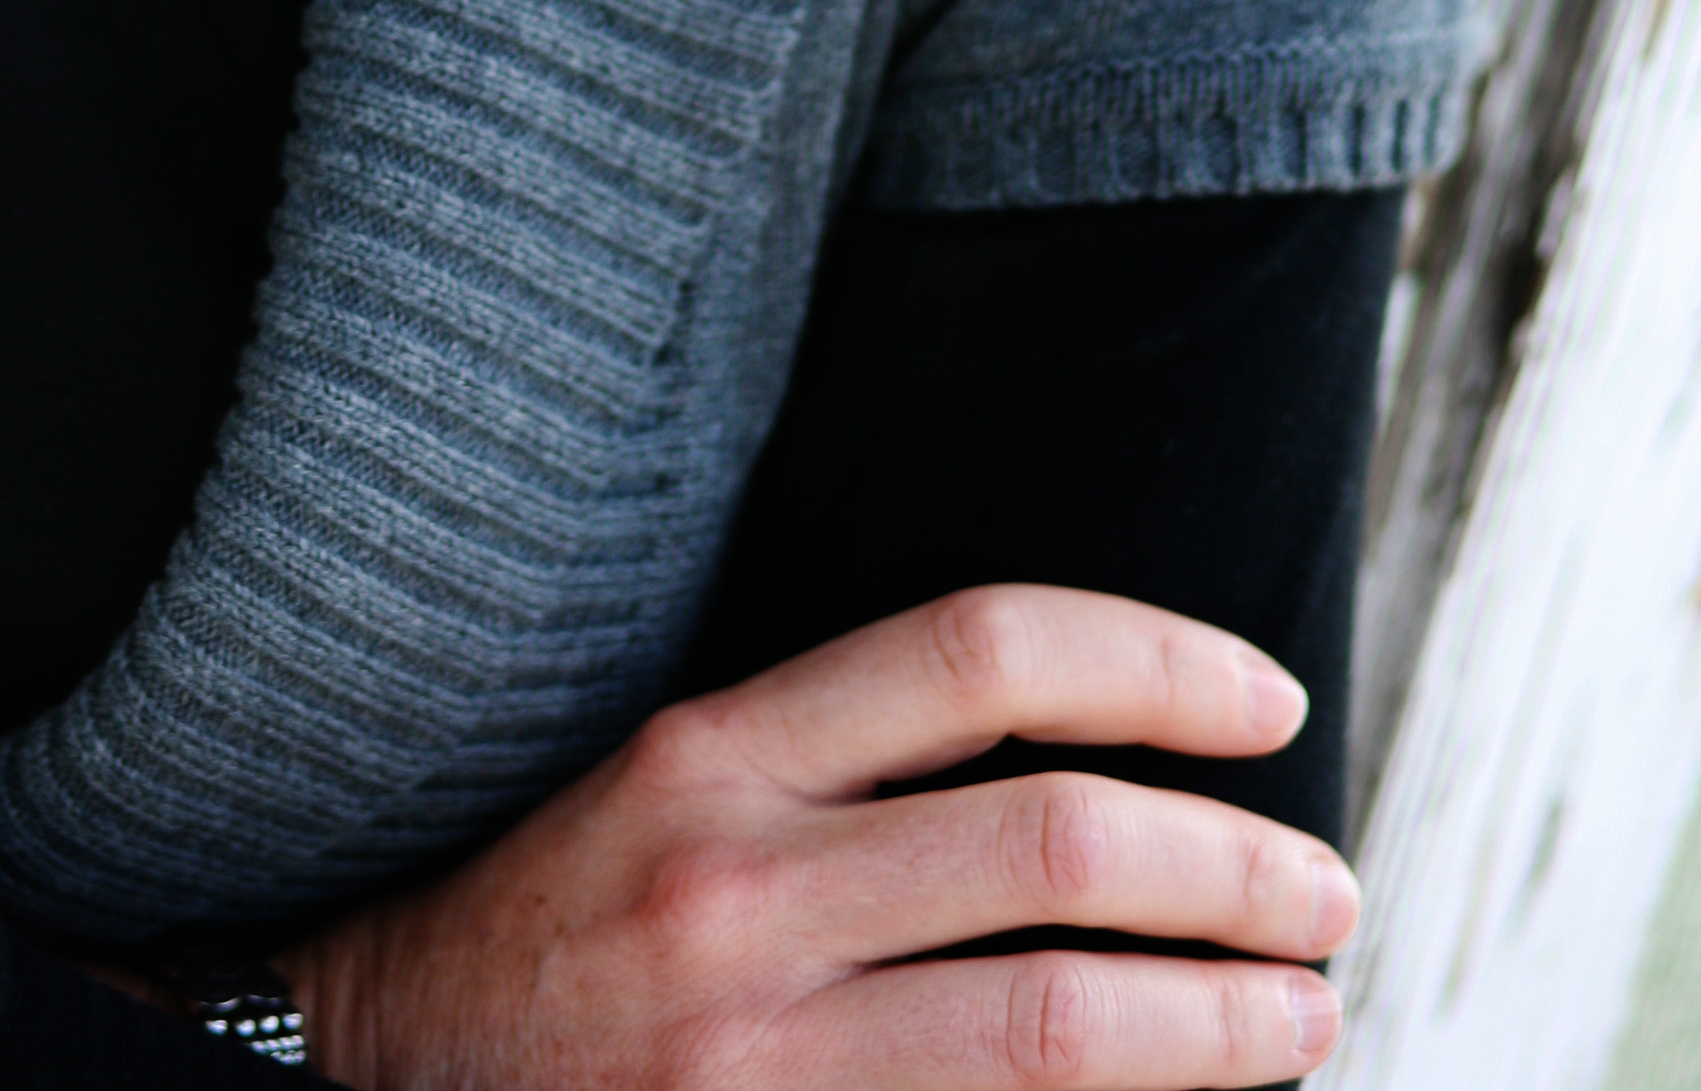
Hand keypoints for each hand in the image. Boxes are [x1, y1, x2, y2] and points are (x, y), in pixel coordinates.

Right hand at [283, 586, 1352, 1087]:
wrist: (373, 1074)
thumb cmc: (559, 918)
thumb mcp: (677, 784)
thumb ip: (854, 763)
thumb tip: (1092, 767)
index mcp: (722, 751)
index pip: (985, 652)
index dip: (1157, 662)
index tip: (1269, 705)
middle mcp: (744, 887)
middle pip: (1063, 846)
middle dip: (1239, 871)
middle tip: (1327, 892)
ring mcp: (759, 1051)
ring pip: (1060, 1025)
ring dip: (1224, 1023)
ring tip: (1304, 1013)